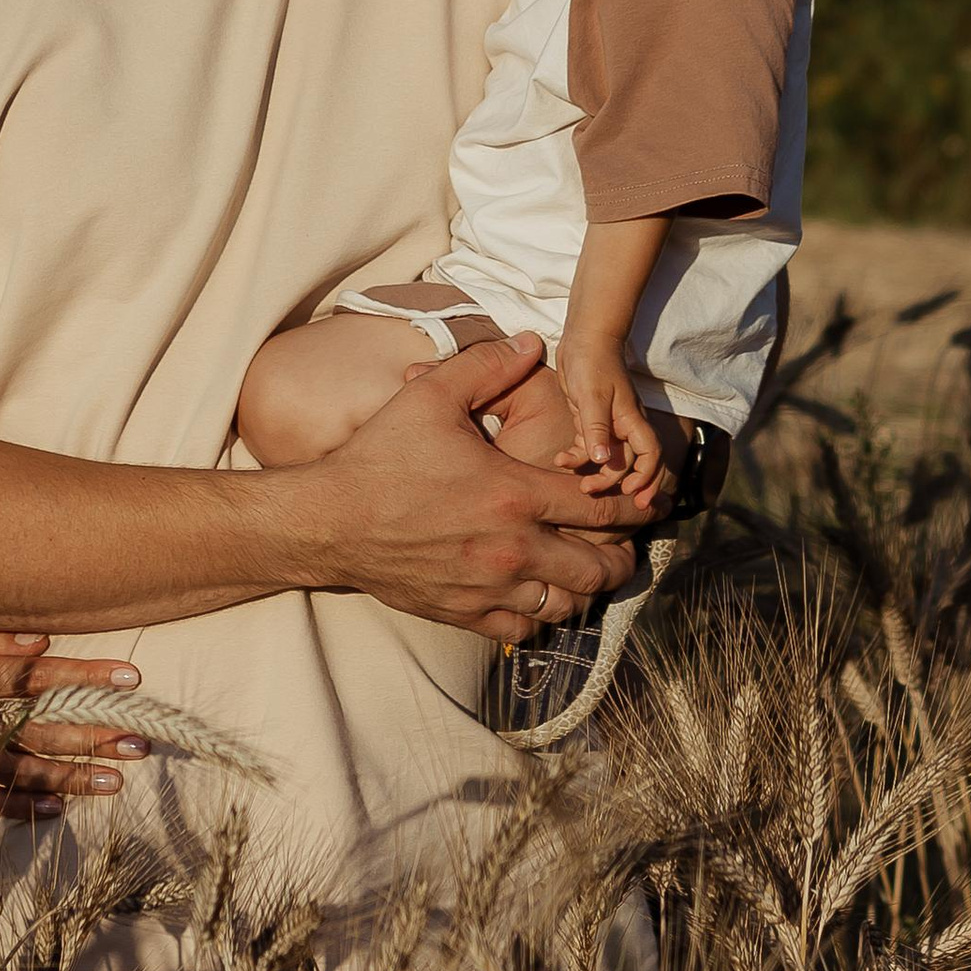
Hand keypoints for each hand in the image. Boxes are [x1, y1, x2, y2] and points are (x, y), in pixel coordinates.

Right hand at [0, 623, 144, 820]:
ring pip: (18, 770)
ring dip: (70, 775)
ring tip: (116, 781)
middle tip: (140, 741)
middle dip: (93, 735)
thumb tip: (44, 640)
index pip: (35, 678)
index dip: (84, 678)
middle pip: (38, 730)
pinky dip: (22, 804)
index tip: (129, 679)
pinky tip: (59, 807)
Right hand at [294, 339, 648, 635]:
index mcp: (514, 494)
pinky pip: (525, 629)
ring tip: (585, 573)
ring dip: (584, 589)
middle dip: (619, 557)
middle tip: (622, 546)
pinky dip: (541, 616)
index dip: (628, 506)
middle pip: (597, 568)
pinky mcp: (465, 613)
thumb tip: (530, 341)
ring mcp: (489, 588)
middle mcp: (512, 548)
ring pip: (567, 605)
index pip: (599, 509)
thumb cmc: (382, 456)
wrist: (332, 520)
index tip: (638, 502)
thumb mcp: (431, 396)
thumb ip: (487, 366)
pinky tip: (537, 596)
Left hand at [554, 343, 664, 501]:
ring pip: (609, 459)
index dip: (646, 478)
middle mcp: (625, 425)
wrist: (585, 336)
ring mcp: (608, 424)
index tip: (629, 493)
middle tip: (591, 493)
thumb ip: (597, 429)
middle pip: (629, 464)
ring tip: (576, 482)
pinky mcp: (590, 420)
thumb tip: (603, 461)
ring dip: (595, 473)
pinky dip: (578, 457)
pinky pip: (590, 447)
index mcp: (632, 420)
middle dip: (615, 483)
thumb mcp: (592, 396)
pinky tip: (561, 460)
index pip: (650, 456)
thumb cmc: (593, 362)